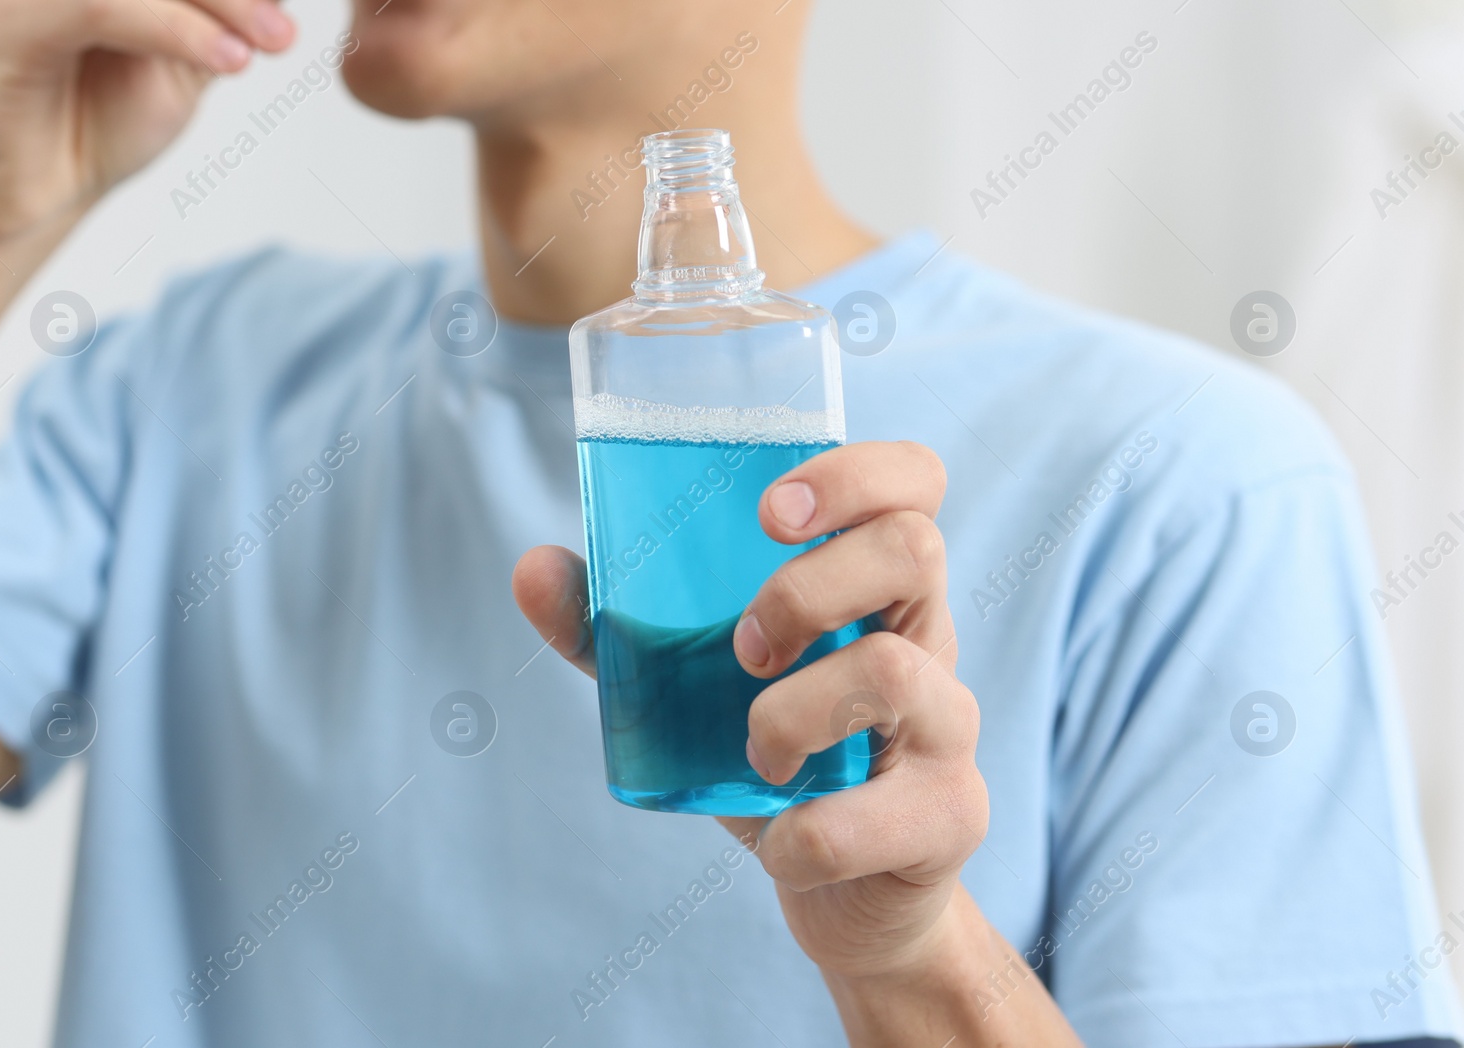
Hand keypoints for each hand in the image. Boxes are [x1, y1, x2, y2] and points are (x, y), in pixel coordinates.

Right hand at [0, 0, 295, 243]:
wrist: (35, 196)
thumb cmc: (100, 124)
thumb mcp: (183, 66)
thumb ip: (223, 24)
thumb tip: (282, 0)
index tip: (290, 15)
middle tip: (288, 29)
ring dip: (222, 2)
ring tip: (275, 42)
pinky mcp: (14, 26)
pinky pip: (98, 8)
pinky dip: (174, 29)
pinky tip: (228, 60)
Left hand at [513, 441, 987, 984]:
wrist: (849, 897)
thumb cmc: (781, 763)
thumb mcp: (695, 689)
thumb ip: (618, 631)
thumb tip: (532, 568)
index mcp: (876, 589)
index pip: (914, 482)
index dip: (856, 472)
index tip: (770, 514)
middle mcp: (928, 639)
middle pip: (913, 548)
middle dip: (805, 588)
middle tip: (743, 648)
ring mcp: (949, 726)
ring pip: (892, 671)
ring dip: (790, 713)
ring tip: (754, 754)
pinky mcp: (948, 816)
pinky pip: (871, 814)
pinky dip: (801, 834)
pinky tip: (782, 840)